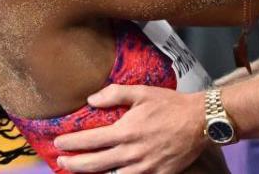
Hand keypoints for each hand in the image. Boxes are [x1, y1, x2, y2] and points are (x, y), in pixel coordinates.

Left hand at [55, 85, 206, 173]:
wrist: (201, 121)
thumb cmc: (170, 104)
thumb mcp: (142, 92)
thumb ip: (114, 94)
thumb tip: (91, 100)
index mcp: (126, 131)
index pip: (90, 140)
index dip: (71, 143)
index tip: (58, 143)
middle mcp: (132, 153)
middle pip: (94, 164)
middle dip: (73, 163)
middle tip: (60, 161)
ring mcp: (145, 167)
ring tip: (78, 172)